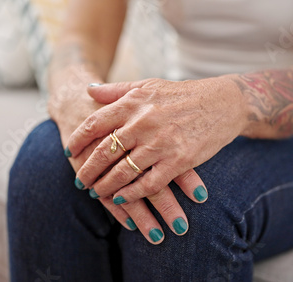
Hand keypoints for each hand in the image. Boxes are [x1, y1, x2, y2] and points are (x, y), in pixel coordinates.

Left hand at [66, 77, 247, 242]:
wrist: (222, 103)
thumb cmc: (182, 95)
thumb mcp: (148, 85)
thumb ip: (116, 90)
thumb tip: (88, 90)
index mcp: (134, 103)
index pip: (95, 123)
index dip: (79, 140)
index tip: (70, 151)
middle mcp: (144, 122)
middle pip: (105, 152)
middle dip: (88, 170)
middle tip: (80, 181)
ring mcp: (161, 143)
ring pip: (124, 171)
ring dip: (106, 186)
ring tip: (96, 193)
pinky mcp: (179, 160)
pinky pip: (149, 183)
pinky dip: (132, 194)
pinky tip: (121, 199)